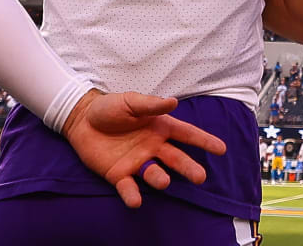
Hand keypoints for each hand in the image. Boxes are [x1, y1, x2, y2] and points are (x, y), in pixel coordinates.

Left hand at [61, 90, 226, 207]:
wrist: (81, 120)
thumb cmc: (109, 108)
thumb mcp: (130, 101)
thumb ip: (151, 104)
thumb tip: (173, 102)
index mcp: (160, 128)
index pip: (186, 135)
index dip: (204, 141)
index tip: (221, 149)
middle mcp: (153, 147)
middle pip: (175, 159)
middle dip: (188, 168)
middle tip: (200, 177)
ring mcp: (137, 162)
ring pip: (154, 174)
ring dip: (160, 179)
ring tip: (164, 181)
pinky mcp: (118, 175)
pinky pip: (128, 188)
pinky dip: (132, 195)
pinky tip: (135, 201)